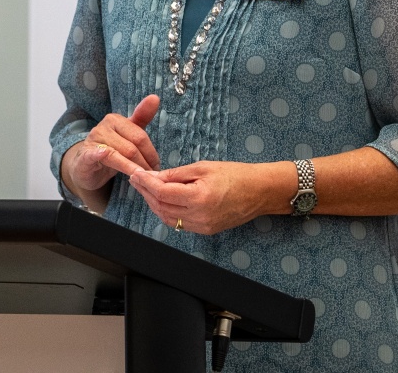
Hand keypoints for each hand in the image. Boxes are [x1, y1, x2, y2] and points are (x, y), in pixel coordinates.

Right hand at [61, 95, 160, 204]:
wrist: (84, 166)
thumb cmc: (110, 150)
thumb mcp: (126, 134)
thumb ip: (141, 117)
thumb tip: (155, 97)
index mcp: (115, 120)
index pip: (140, 136)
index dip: (151, 154)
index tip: (156, 167)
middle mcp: (103, 127)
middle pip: (132, 147)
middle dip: (144, 164)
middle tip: (152, 176)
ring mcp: (93, 140)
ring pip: (119, 154)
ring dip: (133, 169)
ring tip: (142, 179)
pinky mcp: (85, 155)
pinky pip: (97, 154)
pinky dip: (101, 155)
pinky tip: (106, 156)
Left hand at [129, 161, 293, 235]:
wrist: (260, 192)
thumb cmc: (235, 175)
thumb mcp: (204, 167)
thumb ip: (177, 174)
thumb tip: (155, 177)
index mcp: (199, 198)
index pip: (162, 193)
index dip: (146, 183)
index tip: (137, 174)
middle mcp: (199, 216)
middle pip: (162, 207)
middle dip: (146, 193)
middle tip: (138, 180)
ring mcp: (203, 226)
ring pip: (168, 218)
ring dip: (154, 204)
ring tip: (147, 189)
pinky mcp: (206, 231)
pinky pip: (179, 224)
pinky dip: (167, 212)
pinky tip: (162, 201)